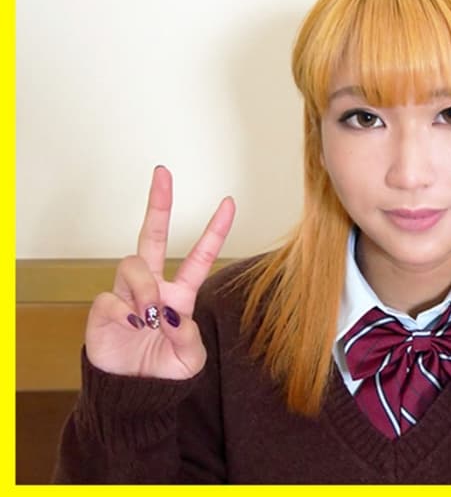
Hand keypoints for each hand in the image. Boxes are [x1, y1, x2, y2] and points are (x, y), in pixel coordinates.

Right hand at [85, 166, 235, 379]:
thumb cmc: (165, 371)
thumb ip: (188, 336)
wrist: (134, 394)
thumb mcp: (189, 359)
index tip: (229, 202)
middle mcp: (153, 287)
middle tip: (163, 173)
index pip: (200, 256)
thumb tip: (172, 315)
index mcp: (181, 295)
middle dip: (158, 203)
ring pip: (133, 265)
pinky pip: (112, 297)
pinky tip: (131, 326)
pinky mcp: (104, 309)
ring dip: (144, 289)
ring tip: (150, 317)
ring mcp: (127, 294)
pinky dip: (125, 312)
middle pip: (153, 236)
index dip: (215, 230)